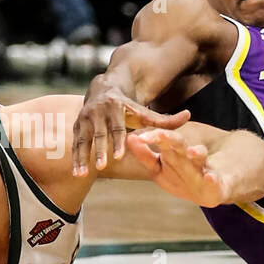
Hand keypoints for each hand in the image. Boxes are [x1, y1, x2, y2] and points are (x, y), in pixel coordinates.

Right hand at [72, 76, 191, 175]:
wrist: (103, 89)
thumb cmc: (128, 107)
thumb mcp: (144, 111)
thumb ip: (164, 118)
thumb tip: (188, 115)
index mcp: (116, 107)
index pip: (117, 126)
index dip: (117, 141)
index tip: (118, 156)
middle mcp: (98, 111)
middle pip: (99, 133)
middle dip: (99, 150)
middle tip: (102, 166)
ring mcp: (85, 118)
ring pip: (83, 139)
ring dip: (82, 157)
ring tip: (82, 174)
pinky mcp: (77, 126)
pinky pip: (75, 144)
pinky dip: (75, 159)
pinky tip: (77, 173)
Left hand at [124, 128, 232, 207]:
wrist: (217, 188)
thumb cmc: (184, 175)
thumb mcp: (161, 168)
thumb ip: (146, 156)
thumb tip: (129, 139)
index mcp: (175, 153)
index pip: (163, 141)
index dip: (151, 139)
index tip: (136, 138)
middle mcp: (189, 157)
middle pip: (180, 145)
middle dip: (170, 140)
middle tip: (159, 134)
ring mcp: (204, 170)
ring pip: (200, 158)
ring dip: (197, 153)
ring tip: (193, 151)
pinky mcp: (217, 185)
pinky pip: (215, 182)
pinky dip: (213, 179)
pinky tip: (210, 177)